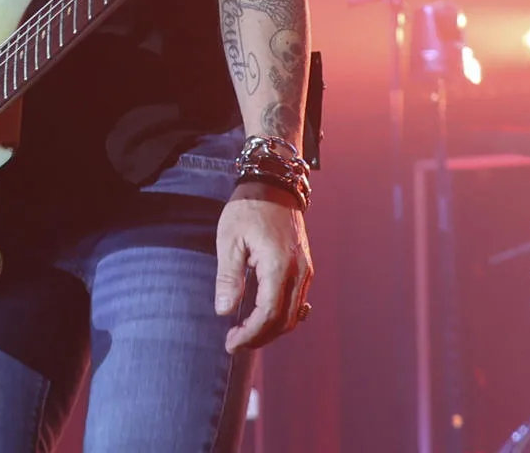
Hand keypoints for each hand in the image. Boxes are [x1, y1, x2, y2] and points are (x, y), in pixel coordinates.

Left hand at [214, 184, 313, 352]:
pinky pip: (298, 302)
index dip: (250, 334)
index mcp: (279, 266)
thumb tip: (224, 311)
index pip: (268, 314)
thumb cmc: (247, 209)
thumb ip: (228, 277)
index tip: (230, 343)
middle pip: (284, 321)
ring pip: (293, 315)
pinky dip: (282, 317)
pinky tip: (264, 318)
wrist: (274, 185)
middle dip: (259, 337)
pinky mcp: (305, 267)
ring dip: (270, 329)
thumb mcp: (229, 240)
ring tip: (245, 333)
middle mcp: (299, 272)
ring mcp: (305, 271)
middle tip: (234, 342)